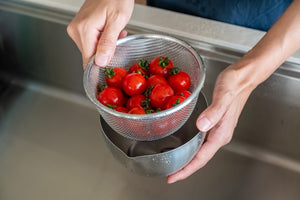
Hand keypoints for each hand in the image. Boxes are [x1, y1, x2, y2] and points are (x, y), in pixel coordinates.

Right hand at [67, 0, 133, 67]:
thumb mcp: (117, 21)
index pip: (88, 60)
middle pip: (91, 56)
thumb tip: (100, 62)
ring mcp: (77, 29)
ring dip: (106, 47)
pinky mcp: (80, 28)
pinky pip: (91, 42)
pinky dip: (102, 41)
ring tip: (114, 32)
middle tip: (117, 39)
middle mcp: (76, 30)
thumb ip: (108, 43)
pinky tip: (109, 31)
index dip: (101, 65)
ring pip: (92, 50)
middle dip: (106, 53)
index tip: (112, 61)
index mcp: (83, 29)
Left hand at [167, 64, 254, 183]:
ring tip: (174, 166)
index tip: (173, 178)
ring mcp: (218, 130)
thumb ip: (214, 112)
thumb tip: (202, 127)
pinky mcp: (215, 124)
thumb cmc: (234, 84)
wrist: (243, 77)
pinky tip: (185, 147)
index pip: (201, 157)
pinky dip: (191, 148)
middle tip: (170, 176)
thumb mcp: (223, 95)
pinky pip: (201, 142)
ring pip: (201, 151)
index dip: (186, 169)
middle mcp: (219, 134)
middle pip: (200, 158)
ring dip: (188, 160)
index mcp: (220, 132)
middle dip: (185, 169)